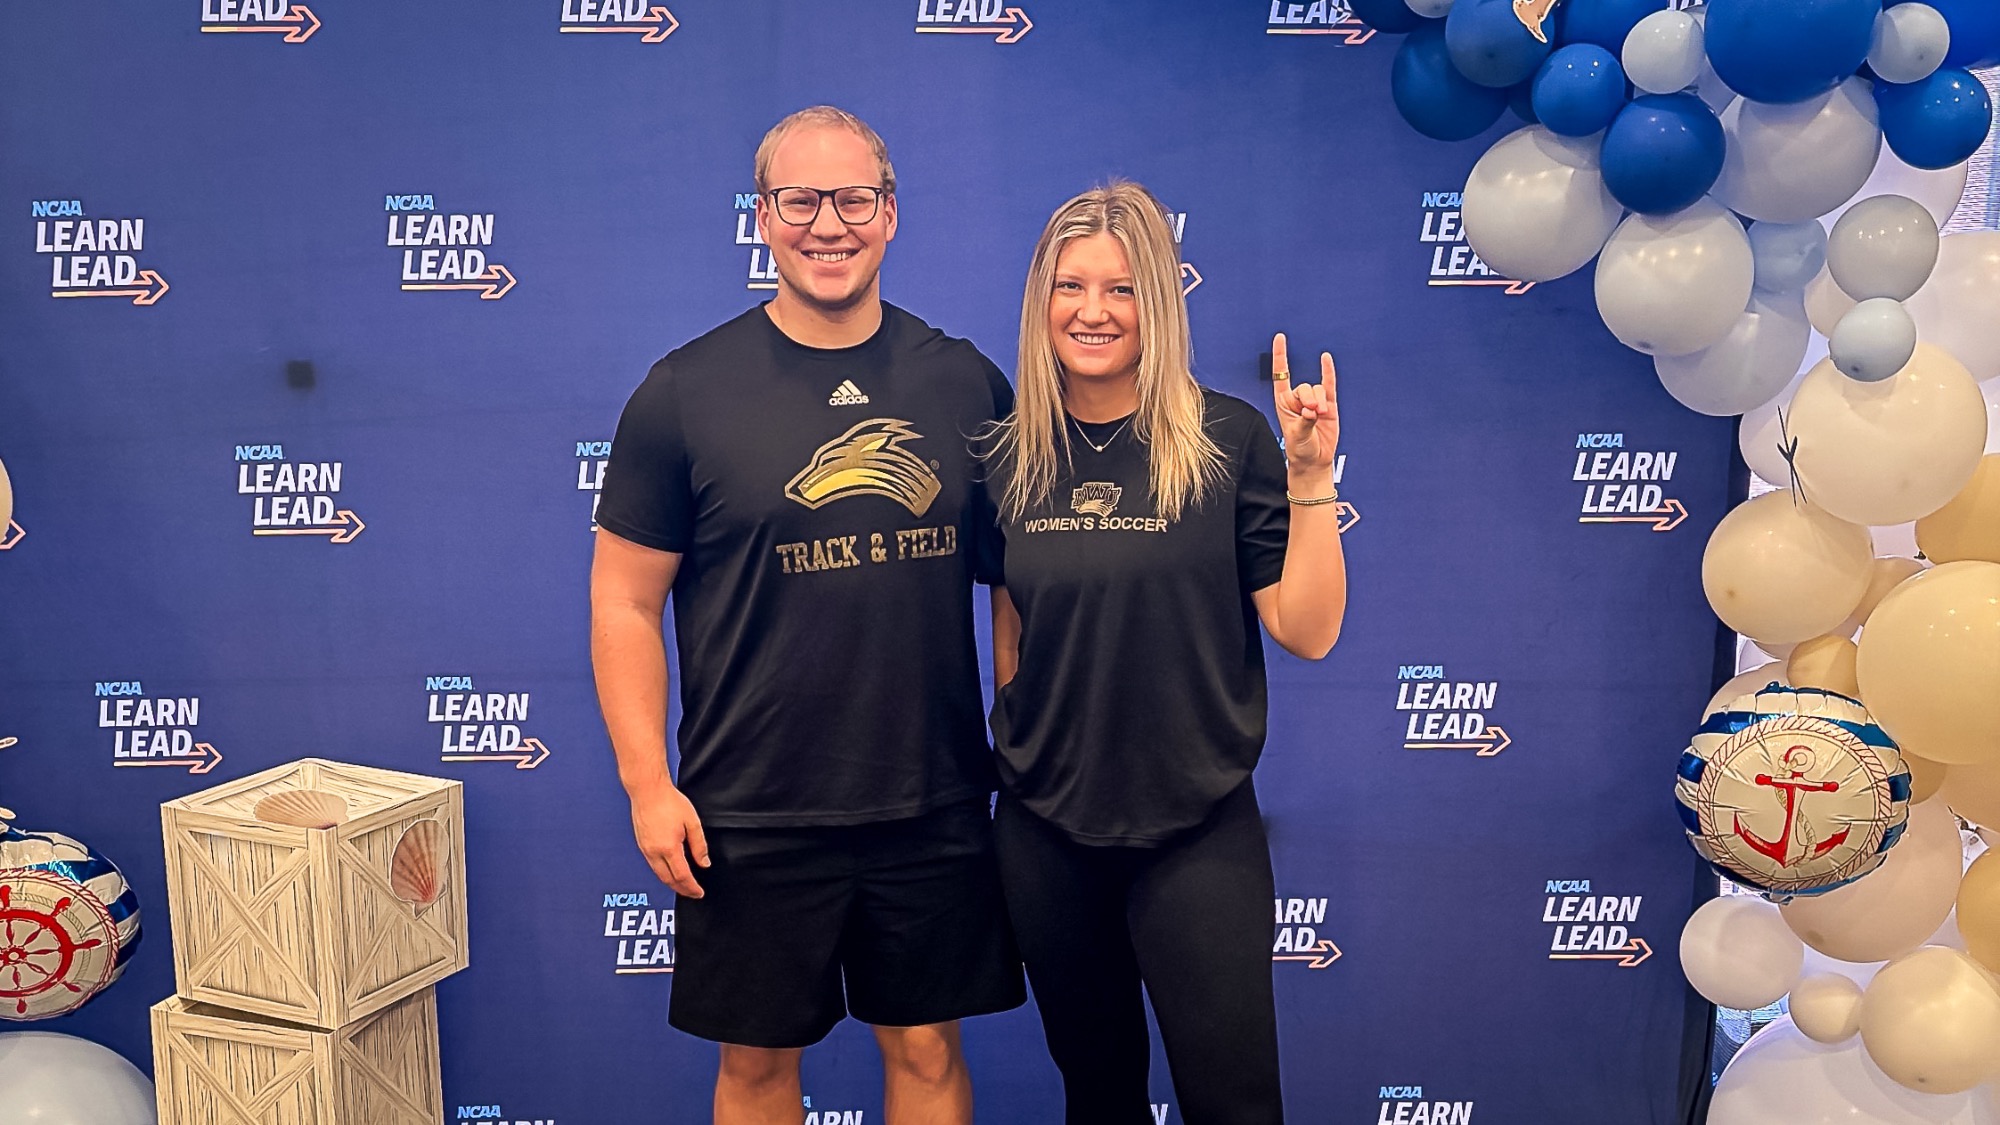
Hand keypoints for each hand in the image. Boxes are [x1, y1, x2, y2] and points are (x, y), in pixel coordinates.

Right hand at [628, 782, 708, 897]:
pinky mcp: (641, 845)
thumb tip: (704, 864)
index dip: (691, 888)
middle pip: (668, 880)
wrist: (647, 790)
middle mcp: (654, 852)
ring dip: (671, 883)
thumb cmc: (669, 802)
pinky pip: (653, 866)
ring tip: (683, 885)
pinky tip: (670, 871)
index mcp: (669, 848)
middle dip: (681, 890)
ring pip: (659, 874)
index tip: (699, 893)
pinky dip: (663, 873)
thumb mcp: (692, 822)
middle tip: (693, 893)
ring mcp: (645, 849)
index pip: (682, 876)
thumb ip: (699, 846)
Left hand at [1271, 333, 1339, 471]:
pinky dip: (1328, 372)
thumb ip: (1305, 421)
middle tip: (1311, 413)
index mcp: (1283, 403)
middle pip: (1304, 387)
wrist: (1314, 460)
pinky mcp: (1329, 405)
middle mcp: (1297, 399)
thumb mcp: (1297, 436)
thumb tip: (1313, 410)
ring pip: (1318, 390)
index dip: (1280, 356)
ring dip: (1319, 401)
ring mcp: (1314, 401)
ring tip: (1320, 415)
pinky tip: (1325, 359)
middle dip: (1308, 399)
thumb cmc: (1299, 449)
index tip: (1280, 338)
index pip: (1280, 375)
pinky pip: (1329, 385)